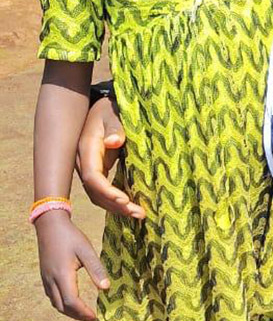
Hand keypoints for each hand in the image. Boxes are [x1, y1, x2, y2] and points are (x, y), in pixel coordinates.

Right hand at [35, 210, 109, 320]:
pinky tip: (72, 300)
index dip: (83, 312)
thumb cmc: (70, 236)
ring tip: (84, 312)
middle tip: (91, 317)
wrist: (50, 225)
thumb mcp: (86, 250)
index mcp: (62, 275)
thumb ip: (96, 269)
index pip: (72, 302)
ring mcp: (46, 279)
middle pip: (62, 307)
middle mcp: (51, 280)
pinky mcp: (45, 276)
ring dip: (69, 310)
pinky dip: (62, 303)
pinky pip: (52, 296)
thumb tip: (106, 288)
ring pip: (55, 303)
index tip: (95, 317)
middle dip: (77, 315)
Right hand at [76, 97, 143, 218]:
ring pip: (99, 194)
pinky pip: (104, 189)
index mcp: (87, 149)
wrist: (103, 106)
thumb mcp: (114, 113)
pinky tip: (131, 206)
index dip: (106, 191)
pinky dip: (116, 200)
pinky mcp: (100, 169)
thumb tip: (114, 142)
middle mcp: (85, 162)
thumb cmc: (111, 108)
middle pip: (95, 191)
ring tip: (139, 215)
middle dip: (115, 205)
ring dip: (117, 206)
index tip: (124, 200)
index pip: (92, 176)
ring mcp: (91, 167)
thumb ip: (115, 128)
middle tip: (138, 214)